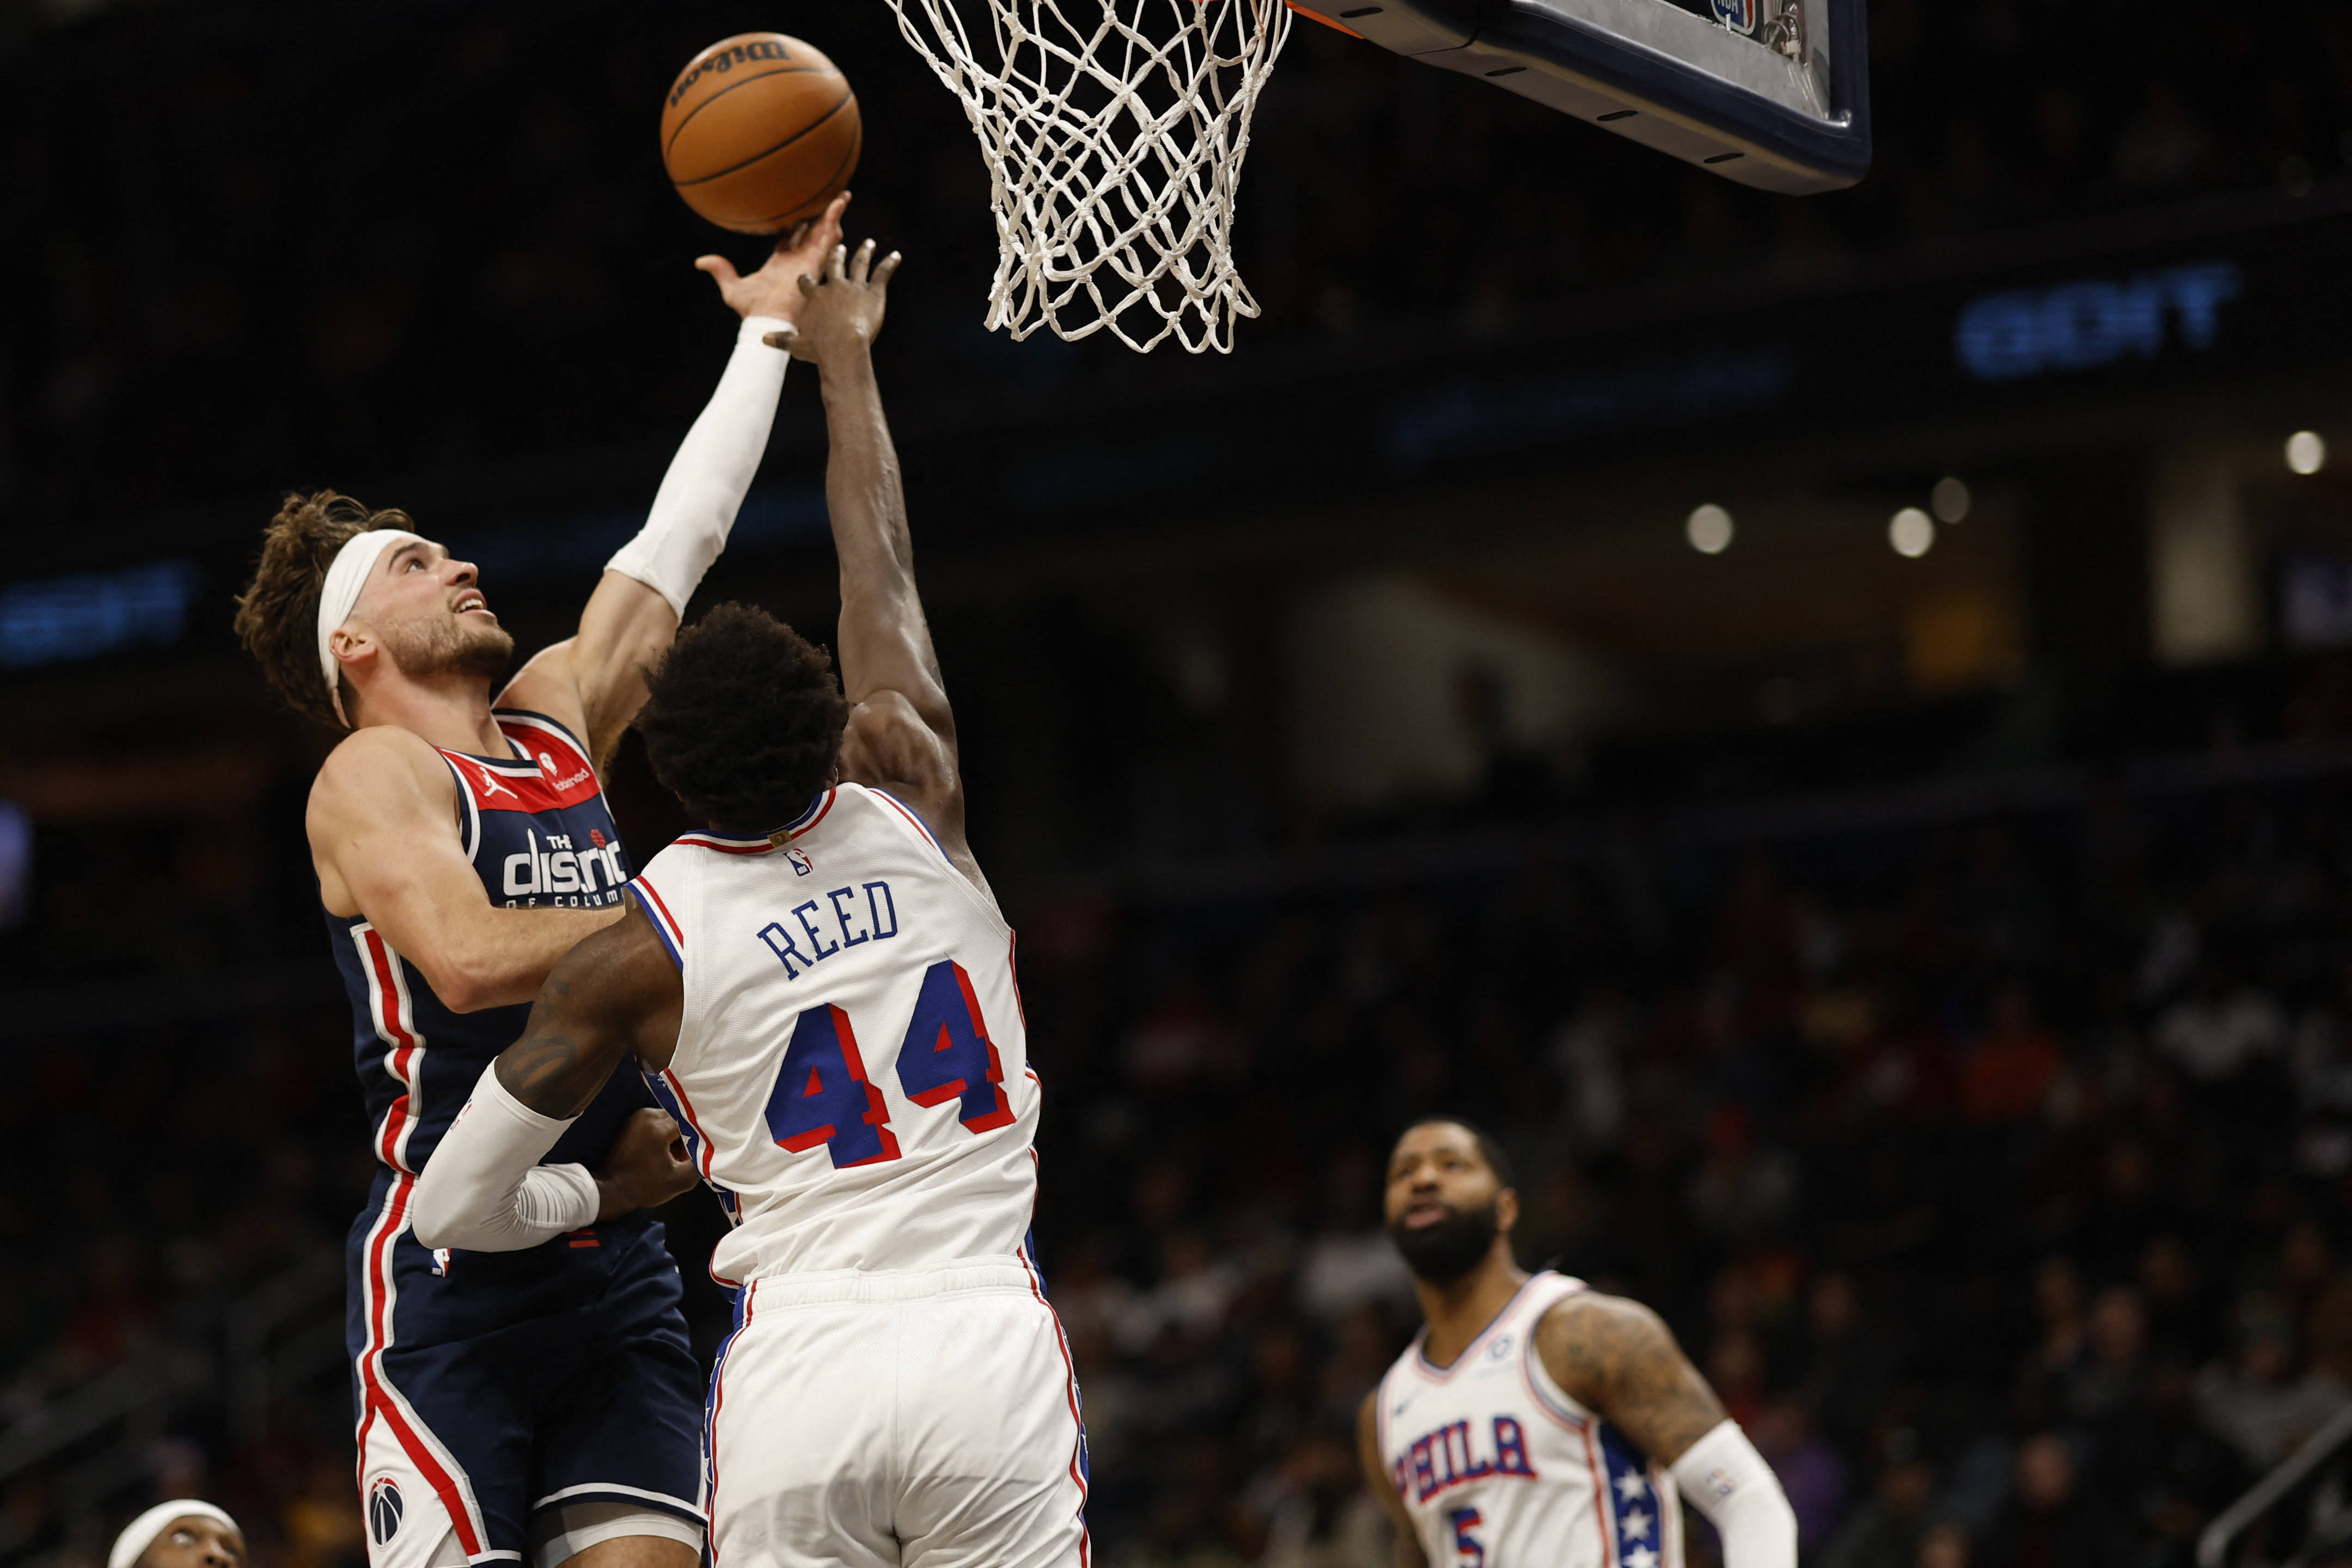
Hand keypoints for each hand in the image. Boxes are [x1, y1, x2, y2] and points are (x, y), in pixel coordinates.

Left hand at [593, 1108, 697, 1220]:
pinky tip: (662, 1153)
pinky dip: (662, 1135)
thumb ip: (700, 1164)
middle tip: (685, 1156)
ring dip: (674, 1136)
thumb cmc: (644, 1186)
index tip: (702, 1150)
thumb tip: (709, 1152)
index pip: (690, 1122)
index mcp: (658, 1126)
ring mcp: (636, 1118)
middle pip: (678, 1119)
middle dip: (685, 1136)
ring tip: (674, 1156)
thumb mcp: (679, 1181)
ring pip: (667, 1120)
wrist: (610, 1190)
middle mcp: (647, 1115)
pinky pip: (655, 1124)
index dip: (698, 1137)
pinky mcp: (630, 1124)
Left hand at [694, 192, 850, 324]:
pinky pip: (827, 237)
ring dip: (832, 213)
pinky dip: (833, 219)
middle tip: (828, 198)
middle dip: (820, 215)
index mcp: (780, 262)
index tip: (800, 209)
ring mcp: (808, 259)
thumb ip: (720, 270)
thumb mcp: (731, 287)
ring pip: (823, 231)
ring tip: (842, 194)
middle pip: (811, 231)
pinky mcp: (815, 261)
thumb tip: (700, 262)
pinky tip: (838, 204)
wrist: (767, 319)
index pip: (791, 237)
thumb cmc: (751, 310)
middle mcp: (797, 259)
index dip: (796, 223)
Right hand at [762, 237, 899, 366]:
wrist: (842, 345)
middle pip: (834, 265)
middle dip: (837, 255)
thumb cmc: (819, 349)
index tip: (806, 277)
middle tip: (840, 247)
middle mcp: (833, 286)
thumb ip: (782, 340)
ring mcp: (854, 287)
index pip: (808, 283)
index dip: (807, 280)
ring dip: (865, 252)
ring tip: (869, 243)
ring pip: (859, 264)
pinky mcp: (873, 292)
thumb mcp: (796, 345)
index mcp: (814, 297)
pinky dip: (890, 263)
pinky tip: (896, 256)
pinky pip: (882, 273)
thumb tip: (763, 340)